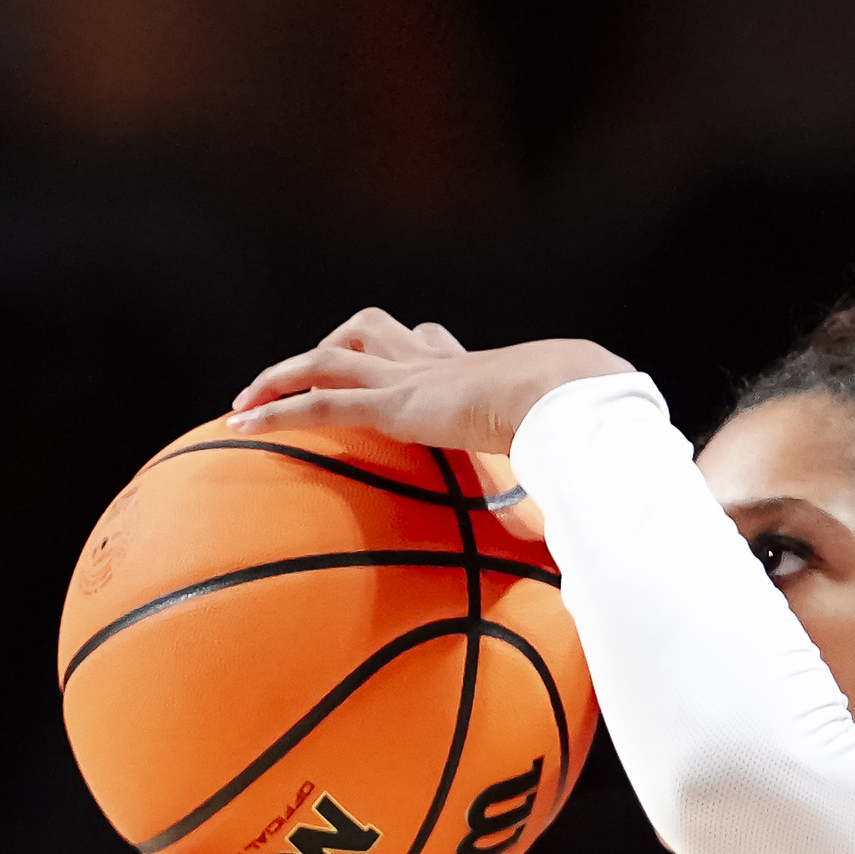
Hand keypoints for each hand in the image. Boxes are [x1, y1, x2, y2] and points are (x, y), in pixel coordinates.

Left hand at [232, 307, 630, 463]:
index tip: (399, 355)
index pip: (431, 342)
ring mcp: (409, 378)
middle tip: (308, 375)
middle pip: (371, 332)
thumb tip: (614, 521)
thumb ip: (587, 474)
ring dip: (281, 376)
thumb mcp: (586, 445)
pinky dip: (274, 412)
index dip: (409, 345)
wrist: (574, 399)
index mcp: (478, 369)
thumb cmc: (590, 422)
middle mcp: (436, 363)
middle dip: (335, 349)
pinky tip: (240, 424)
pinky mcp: (392, 404)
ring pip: (326, 358)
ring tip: (244, 401)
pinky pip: (316, 404)